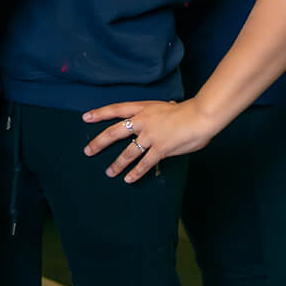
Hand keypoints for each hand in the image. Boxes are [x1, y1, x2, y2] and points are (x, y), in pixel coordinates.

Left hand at [83, 98, 218, 181]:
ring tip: (109, 172)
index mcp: (143, 109)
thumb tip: (169, 105)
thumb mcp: (168, 106)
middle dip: (99, 142)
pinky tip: (128, 179)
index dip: (99, 113)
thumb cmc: (188, 111)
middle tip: (88, 151)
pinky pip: (145, 163)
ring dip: (117, 163)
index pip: (116, 109)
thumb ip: (163, 110)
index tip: (85, 117)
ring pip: (128, 152)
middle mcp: (142, 122)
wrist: (200, 117)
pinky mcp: (160, 149)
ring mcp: (149, 136)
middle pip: (114, 132)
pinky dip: (136, 172)